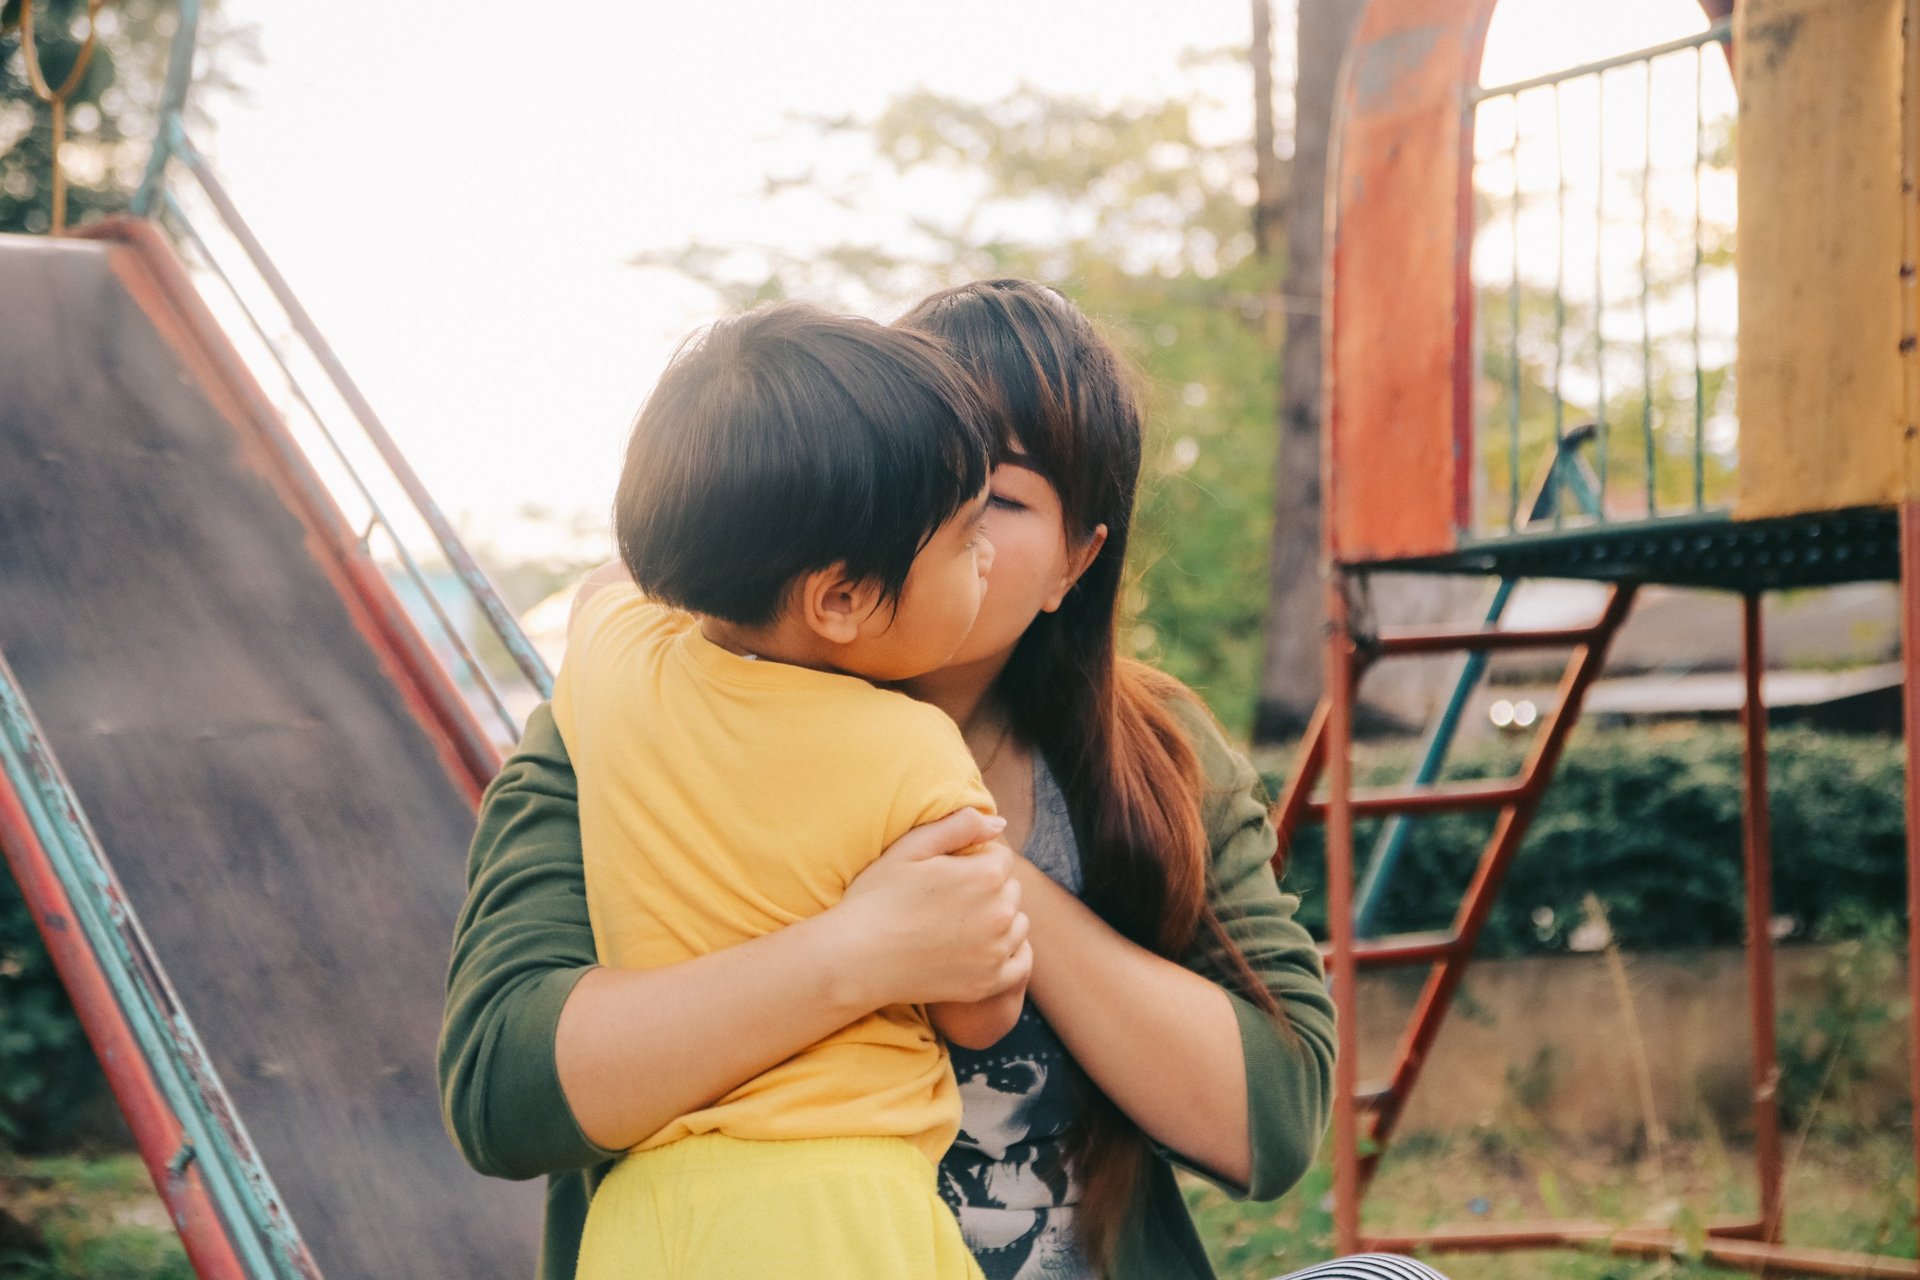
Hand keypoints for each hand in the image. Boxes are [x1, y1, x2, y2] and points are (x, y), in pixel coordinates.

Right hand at [831, 808, 1031, 1010]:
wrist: (856, 959)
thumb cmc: (877, 898)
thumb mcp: (911, 848)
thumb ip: (959, 826)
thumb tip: (999, 823)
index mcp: (985, 875)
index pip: (1000, 858)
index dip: (974, 862)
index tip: (947, 875)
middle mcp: (1000, 913)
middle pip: (1011, 890)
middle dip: (988, 890)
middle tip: (948, 901)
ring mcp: (997, 951)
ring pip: (1017, 924)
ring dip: (999, 921)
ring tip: (958, 926)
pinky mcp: (989, 983)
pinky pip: (1021, 963)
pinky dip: (1009, 955)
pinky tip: (982, 950)